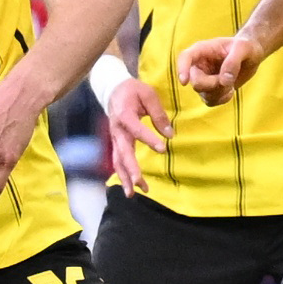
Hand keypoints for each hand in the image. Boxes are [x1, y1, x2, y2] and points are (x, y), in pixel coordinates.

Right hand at [103, 75, 171, 193]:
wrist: (112, 89)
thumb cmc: (133, 91)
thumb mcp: (148, 95)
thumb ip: (159, 114)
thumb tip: (170, 134)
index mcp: (124, 115)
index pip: (136, 129)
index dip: (148, 139)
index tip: (162, 148)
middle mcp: (117, 130)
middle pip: (123, 152)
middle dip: (131, 169)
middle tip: (139, 183)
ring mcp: (115, 138)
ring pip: (118, 161)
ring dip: (125, 178)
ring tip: (133, 193)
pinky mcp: (117, 143)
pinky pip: (118, 161)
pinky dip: (124, 174)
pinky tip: (132, 187)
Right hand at [178, 33, 263, 105]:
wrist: (250, 56)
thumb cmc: (246, 47)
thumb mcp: (244, 48)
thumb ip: (233, 61)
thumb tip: (223, 80)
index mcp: (202, 50)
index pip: (185, 57)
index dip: (182, 69)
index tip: (184, 82)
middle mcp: (199, 65)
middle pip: (196, 82)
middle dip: (214, 85)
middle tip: (229, 80)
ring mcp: (203, 79)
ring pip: (204, 94)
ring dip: (220, 93)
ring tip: (231, 83)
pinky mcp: (209, 90)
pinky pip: (210, 101)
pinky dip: (222, 99)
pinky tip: (230, 90)